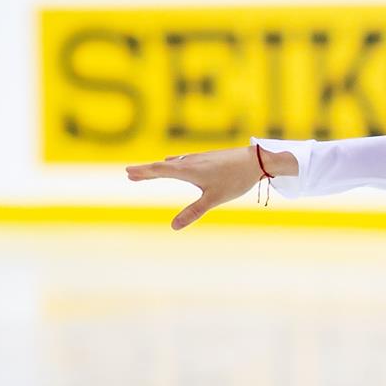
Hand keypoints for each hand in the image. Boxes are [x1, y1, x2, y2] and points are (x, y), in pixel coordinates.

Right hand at [125, 144, 278, 229]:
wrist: (256, 160)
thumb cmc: (235, 179)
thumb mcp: (214, 199)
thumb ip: (193, 212)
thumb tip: (173, 227)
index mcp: (189, 169)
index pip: (159, 170)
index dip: (143, 172)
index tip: (128, 172)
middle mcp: (191, 161)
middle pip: (164, 165)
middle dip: (147, 170)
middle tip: (130, 173)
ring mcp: (200, 158)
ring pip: (175, 162)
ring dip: (160, 166)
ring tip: (148, 171)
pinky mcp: (208, 158)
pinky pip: (185, 160)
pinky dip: (174, 163)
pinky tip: (175, 162)